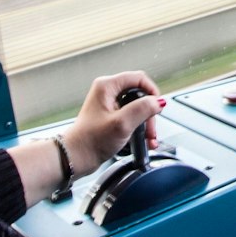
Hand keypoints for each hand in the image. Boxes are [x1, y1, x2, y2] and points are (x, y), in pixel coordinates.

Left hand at [8, 72, 164, 205]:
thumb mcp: (122, 123)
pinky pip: (131, 117)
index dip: (152, 92)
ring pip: (137, 108)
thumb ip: (143, 109)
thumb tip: (158, 101)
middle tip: (151, 129)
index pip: (139, 78)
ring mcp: (109, 105)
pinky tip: (144, 140)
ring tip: (149, 139)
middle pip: (140, 95)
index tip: (157, 107)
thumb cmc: (91, 141)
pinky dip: (139, 128)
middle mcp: (108, 92)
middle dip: (149, 113)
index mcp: (107, 86)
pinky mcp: (111, 117)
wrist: (76, 158)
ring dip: (146, 123)